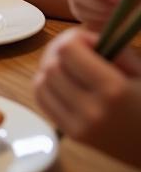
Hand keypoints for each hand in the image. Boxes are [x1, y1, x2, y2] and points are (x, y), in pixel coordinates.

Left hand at [34, 27, 140, 166]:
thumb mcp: (140, 72)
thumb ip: (113, 49)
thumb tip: (82, 37)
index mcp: (114, 90)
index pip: (67, 50)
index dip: (75, 38)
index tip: (90, 42)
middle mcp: (92, 109)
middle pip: (51, 65)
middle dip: (61, 52)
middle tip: (78, 52)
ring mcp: (79, 125)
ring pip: (41, 81)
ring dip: (52, 68)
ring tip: (71, 68)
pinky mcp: (72, 134)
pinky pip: (42, 99)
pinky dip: (47, 85)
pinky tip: (64, 83)